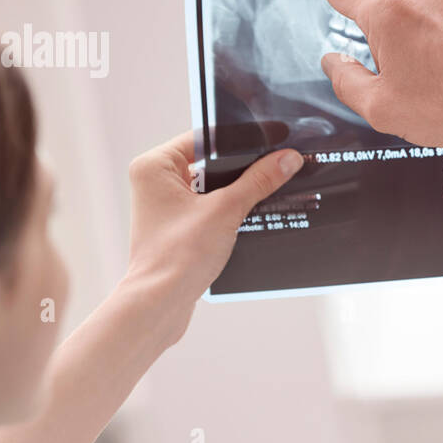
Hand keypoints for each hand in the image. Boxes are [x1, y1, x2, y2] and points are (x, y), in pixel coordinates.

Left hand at [124, 131, 302, 343]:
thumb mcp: (226, 211)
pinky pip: (208, 208)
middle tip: (275, 166)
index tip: (271, 140)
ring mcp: (165, 206)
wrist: (161, 304)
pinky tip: (252, 215)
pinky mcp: (176, 227)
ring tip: (268, 191)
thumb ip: (258, 181)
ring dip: (237, 192)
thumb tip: (286, 159)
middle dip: (242, 169)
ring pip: (211, 187)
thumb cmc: (177, 256)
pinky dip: (229, 211)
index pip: (204, 139)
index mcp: (155, 166)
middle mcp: (155, 182)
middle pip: (210, 163)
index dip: (239, 140)